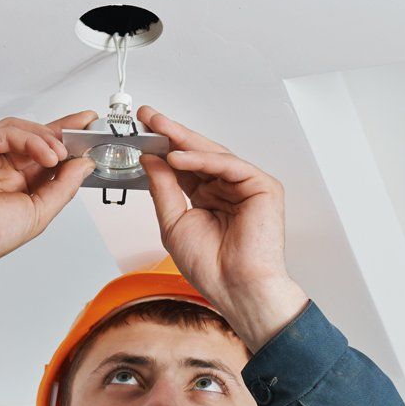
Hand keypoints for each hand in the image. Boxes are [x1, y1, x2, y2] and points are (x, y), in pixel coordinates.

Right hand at [0, 113, 96, 272]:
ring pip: (21, 130)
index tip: (90, 135)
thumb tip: (84, 164)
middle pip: (35, 137)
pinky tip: (46, 154)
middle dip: (62, 130)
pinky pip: (6, 131)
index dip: (67, 144)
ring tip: (60, 154)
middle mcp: (1, 168)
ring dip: (46, 138)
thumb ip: (63, 186)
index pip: (44, 156)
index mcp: (16, 185)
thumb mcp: (40, 212)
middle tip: (85, 125)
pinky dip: (30, 138)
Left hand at [138, 107, 308, 350]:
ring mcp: (246, 186)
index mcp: (207, 197)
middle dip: (172, 133)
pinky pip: (229, 165)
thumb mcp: (172, 223)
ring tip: (158, 129)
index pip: (183, 165)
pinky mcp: (263, 186)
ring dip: (183, 141)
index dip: (163, 146)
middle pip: (197, 154)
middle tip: (149, 117)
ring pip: (212, 155)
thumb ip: (163, 189)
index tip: (141, 131)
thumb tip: (151, 160)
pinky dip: (202, 160)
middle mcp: (226, 188)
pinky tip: (178, 157)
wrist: (235, 288)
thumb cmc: (210, 267)